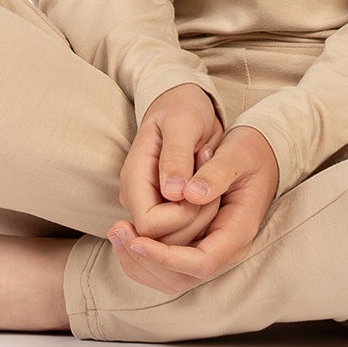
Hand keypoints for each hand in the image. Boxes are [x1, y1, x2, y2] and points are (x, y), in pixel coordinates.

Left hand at [105, 123, 278, 293]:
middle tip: (117, 231)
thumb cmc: (251, 151)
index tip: (137, 239)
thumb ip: (216, 173)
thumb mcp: (238, 153)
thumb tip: (190, 195)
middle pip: (182, 278)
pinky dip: (144, 256)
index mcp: (238, 229)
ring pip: (171, 277)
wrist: (260, 152)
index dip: (166, 257)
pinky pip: (168, 264)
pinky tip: (125, 233)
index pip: (201, 262)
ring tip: (116, 232)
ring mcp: (210, 247)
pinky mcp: (196, 241)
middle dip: (146, 262)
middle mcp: (224, 247)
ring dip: (140, 262)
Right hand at [117, 83, 224, 247]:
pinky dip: (203, 222)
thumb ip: (176, 156)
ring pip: (174, 241)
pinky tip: (212, 194)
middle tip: (213, 187)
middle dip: (195, 222)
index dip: (180, 218)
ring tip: (212, 185)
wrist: (185, 105)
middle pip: (160, 240)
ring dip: (202, 222)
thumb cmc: (182, 108)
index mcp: (134, 176)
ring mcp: (149, 204)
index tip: (201, 192)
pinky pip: (183, 233)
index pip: (148, 224)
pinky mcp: (165, 209)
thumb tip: (172, 193)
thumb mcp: (183, 123)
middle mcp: (137, 196)